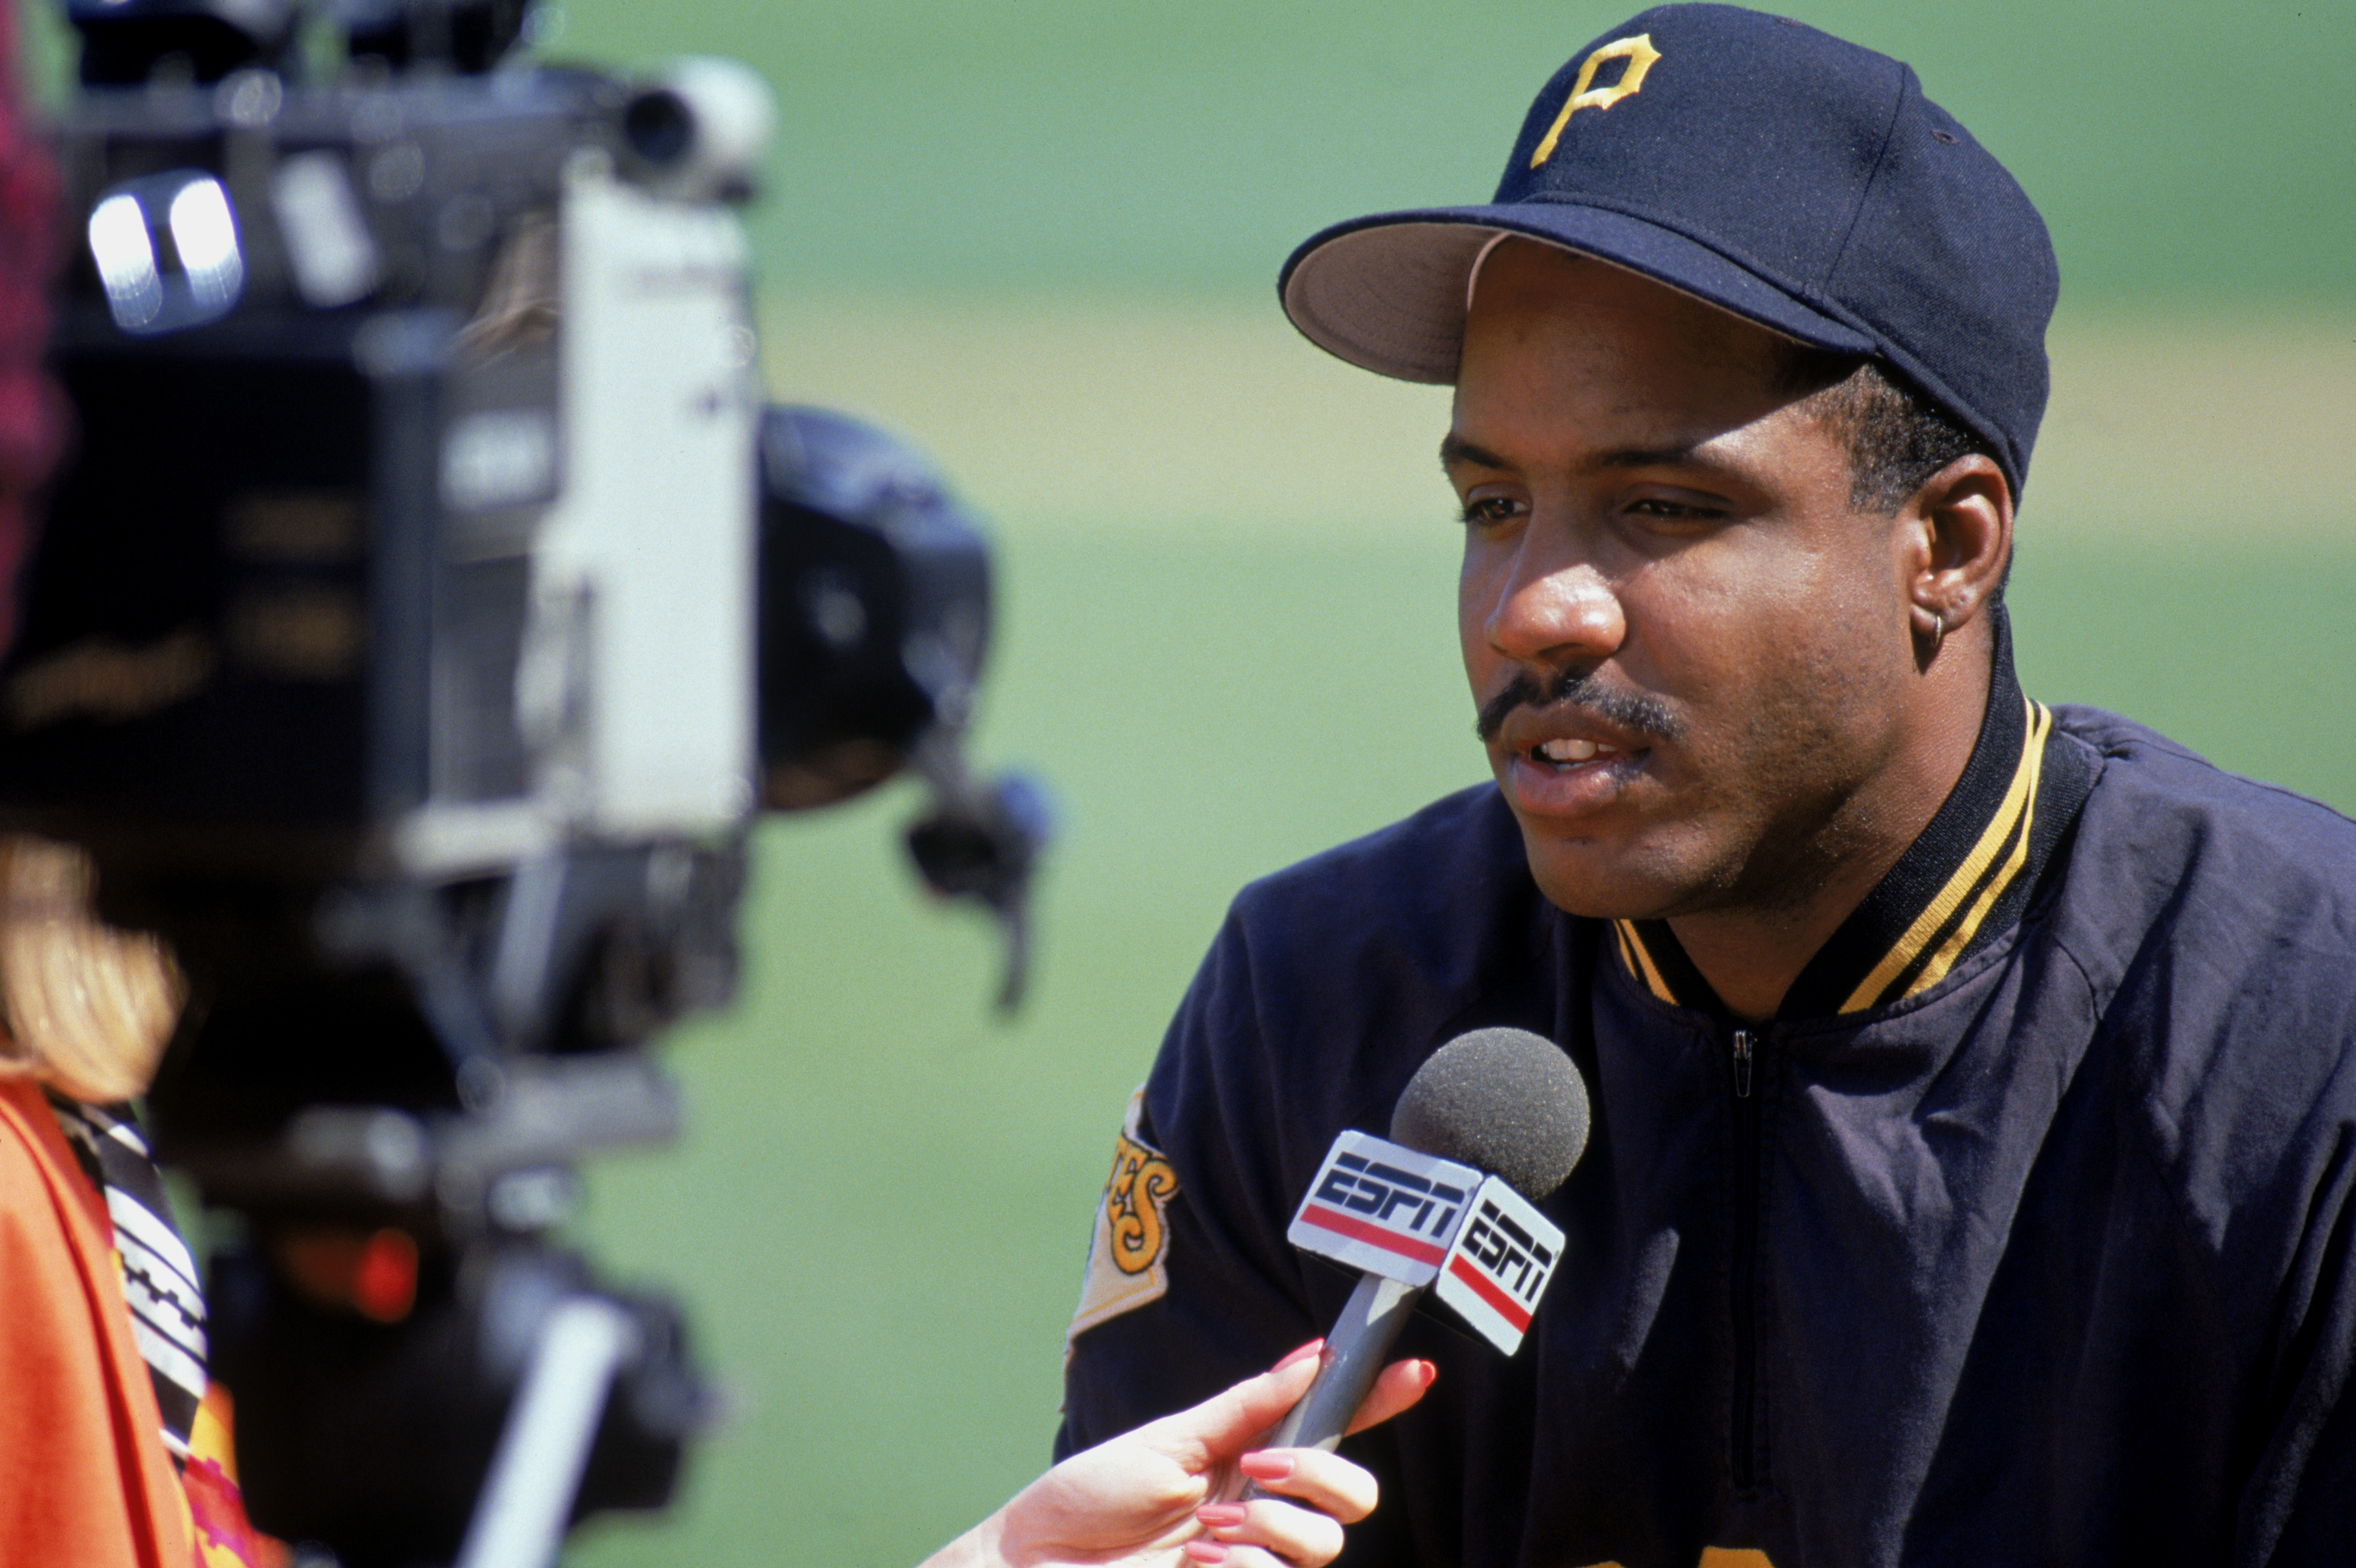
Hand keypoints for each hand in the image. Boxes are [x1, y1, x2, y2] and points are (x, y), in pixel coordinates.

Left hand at [925, 1341, 1434, 1567]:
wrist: (1036, 1560)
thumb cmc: (1089, 1498)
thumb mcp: (1169, 1439)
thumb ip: (1245, 1406)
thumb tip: (1311, 1357)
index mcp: (1252, 1457)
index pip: (1335, 1426)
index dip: (1381, 1399)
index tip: (1415, 1370)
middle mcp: (1264, 1509)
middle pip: (1356, 1494)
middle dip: (1322, 1473)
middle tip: (1259, 1467)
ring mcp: (1254, 1558)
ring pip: (1324, 1542)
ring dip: (1269, 1526)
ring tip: (1206, 1526)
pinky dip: (1240, 1565)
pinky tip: (1194, 1561)